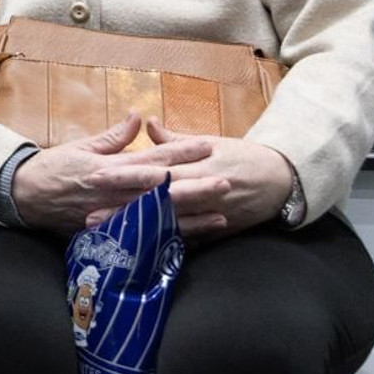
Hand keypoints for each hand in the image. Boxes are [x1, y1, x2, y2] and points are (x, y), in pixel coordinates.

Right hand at [11, 112, 213, 234]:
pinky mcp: (110, 234)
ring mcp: (114, 217)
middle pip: (163, 192)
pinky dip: (169, 239)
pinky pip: (145, 239)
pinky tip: (191, 240)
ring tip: (221, 216)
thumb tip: (138, 117)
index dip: (181, 151)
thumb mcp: (82, 146)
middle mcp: (115, 194)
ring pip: (159, 219)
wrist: (26, 196)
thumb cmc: (53, 168)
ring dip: (192, 218)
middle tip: (225, 182)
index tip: (207, 145)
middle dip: (197, 187)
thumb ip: (113, 136)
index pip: (153, 158)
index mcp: (109, 168)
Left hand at [88, 121, 292, 239]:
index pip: (153, 168)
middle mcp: (201, 188)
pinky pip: (190, 239)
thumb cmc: (241, 156)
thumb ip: (173, 139)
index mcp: (195, 163)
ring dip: (139, 228)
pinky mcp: (219, 229)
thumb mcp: (210, 142)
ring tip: (108, 236)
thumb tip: (146, 123)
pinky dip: (168, 244)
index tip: (95, 174)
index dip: (124, 172)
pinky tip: (144, 250)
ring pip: (168, 221)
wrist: (283, 179)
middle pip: (156, 198)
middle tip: (90, 213)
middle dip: (123, 206)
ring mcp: (210, 211)